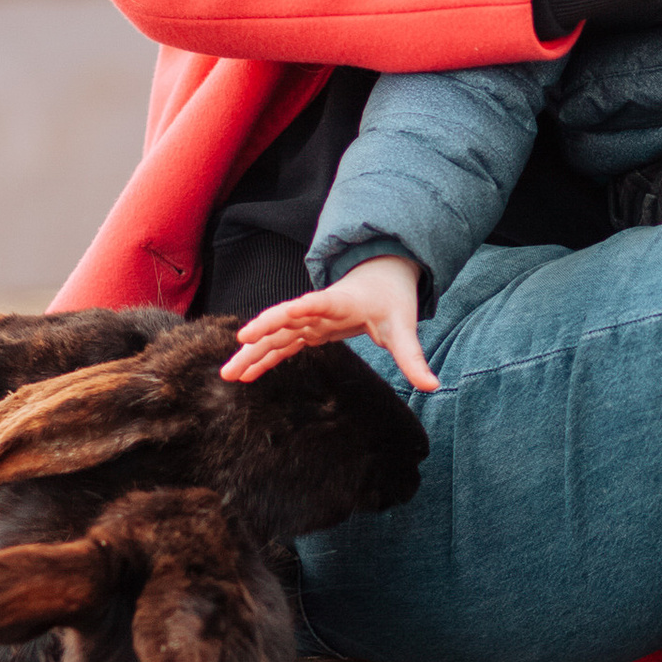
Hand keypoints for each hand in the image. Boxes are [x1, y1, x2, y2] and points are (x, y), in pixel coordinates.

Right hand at [222, 255, 436, 394]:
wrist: (382, 276)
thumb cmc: (392, 300)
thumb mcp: (404, 327)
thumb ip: (413, 357)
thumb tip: (434, 386)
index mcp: (339, 302)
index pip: (309, 305)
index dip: (288, 313)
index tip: (263, 324)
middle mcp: (316, 309)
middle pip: (282, 322)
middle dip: (258, 338)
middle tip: (233, 356)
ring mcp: (308, 319)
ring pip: (275, 336)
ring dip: (252, 354)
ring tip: (227, 375)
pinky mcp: (307, 329)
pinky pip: (281, 345)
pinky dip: (263, 358)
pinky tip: (245, 375)